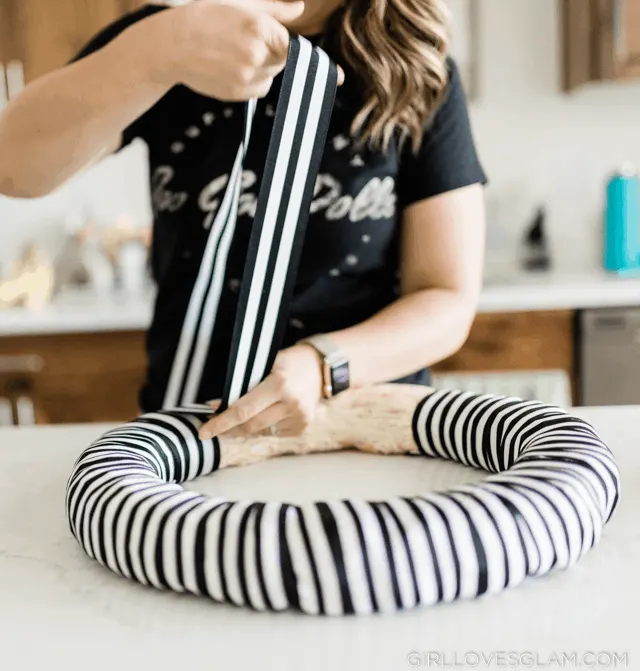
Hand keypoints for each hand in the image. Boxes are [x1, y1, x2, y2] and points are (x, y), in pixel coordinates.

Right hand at [137, 0, 342, 101]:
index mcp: (260, 27)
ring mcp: (247, 76)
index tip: (339, 78)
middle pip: (285, 63)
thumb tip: (300, 8)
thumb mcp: (240, 4)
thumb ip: (274, 8)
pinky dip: (251, 81)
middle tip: (247, 41)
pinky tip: (229, 67)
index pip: (297, 50)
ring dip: (264, 68)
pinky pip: (258, 89)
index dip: (314, 62)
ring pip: (272, 77)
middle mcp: (257, 54)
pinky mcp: (238, 92)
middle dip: (275, 54)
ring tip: (234, 53)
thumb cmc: (205, 16)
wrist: (170, 45)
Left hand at [199, 344, 323, 438]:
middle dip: (228, 429)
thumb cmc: (289, 362)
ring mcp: (299, 418)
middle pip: (250, 426)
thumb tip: (219, 405)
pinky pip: (274, 433)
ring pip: (261, 431)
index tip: (205, 431)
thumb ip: (245, 385)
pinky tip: (265, 415)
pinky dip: (264, 427)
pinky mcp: (303, 426)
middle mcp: (291, 403)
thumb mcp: (266, 365)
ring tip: (235, 420)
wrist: (322, 367)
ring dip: (245, 428)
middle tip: (212, 429)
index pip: (243, 410)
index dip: (221, 422)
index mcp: (279, 384)